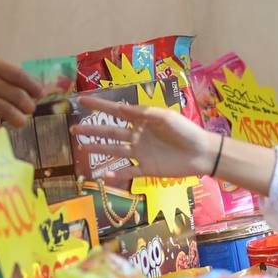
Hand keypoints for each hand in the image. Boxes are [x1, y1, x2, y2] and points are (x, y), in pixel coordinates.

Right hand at [0, 58, 43, 129]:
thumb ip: (3, 77)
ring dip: (19, 120)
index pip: (19, 75)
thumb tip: (34, 91)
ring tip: (18, 122)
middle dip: (28, 107)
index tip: (39, 94)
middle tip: (28, 111)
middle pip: (18, 97)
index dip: (33, 87)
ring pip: (9, 113)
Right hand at [73, 96, 218, 180]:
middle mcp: (139, 136)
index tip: (82, 101)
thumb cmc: (186, 131)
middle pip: (111, 132)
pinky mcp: (147, 169)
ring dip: (99, 149)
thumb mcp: (165, 117)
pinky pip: (128, 172)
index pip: (116, 111)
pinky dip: (116, 175)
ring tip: (82, 148)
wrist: (202, 153)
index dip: (99, 106)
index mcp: (143, 120)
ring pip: (115, 151)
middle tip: (74, 129)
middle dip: (93, 130)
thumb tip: (120, 107)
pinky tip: (103, 175)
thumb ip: (143, 113)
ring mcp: (141, 153)